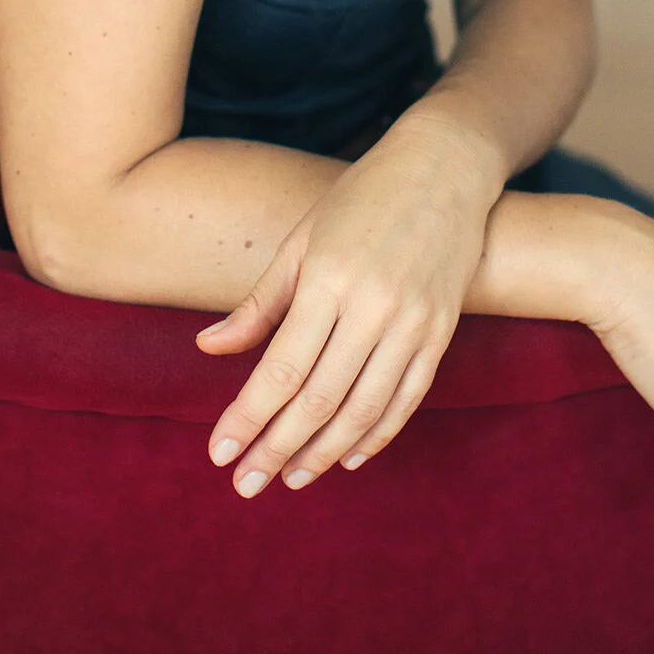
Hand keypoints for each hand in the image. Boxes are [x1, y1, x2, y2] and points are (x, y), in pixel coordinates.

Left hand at [196, 120, 500, 497]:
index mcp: (330, 279)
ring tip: (290, 478)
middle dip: (277, 449)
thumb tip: (209, 348)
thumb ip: (259, 302)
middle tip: (245, 485)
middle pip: (319, 400)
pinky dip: (377, 435)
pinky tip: (347, 456)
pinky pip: (408, 399)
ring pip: (364, 409)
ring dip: (323, 452)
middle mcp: (374, 306)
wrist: (444, 168)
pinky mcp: (441, 331)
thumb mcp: (301, 240)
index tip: (218, 453)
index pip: (282, 369)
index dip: (248, 418)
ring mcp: (414, 322)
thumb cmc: (361, 199)